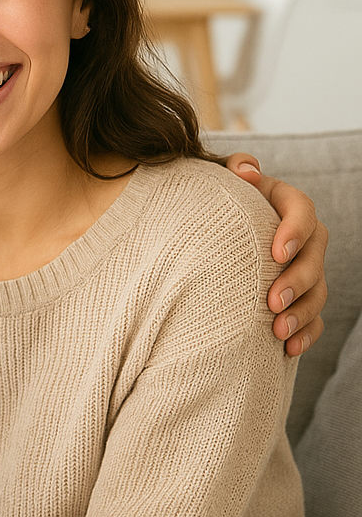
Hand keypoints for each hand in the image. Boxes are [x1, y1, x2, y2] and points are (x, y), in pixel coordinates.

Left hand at [227, 154, 327, 354]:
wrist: (200, 227)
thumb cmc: (210, 199)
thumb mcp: (215, 178)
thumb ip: (233, 168)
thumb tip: (247, 171)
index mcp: (283, 201)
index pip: (303, 211)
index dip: (295, 231)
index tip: (276, 252)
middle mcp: (299, 235)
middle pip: (314, 257)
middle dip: (297, 282)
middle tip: (272, 302)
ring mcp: (301, 266)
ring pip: (316, 290)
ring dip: (302, 313)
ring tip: (278, 331)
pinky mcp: (296, 294)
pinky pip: (312, 316)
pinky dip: (304, 333)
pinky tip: (288, 348)